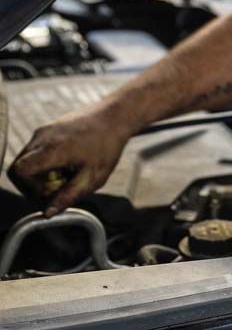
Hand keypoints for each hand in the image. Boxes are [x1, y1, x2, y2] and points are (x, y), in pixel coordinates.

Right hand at [8, 103, 130, 215]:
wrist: (114, 117)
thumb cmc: (107, 146)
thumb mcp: (92, 178)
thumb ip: (68, 196)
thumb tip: (48, 213)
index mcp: (51, 150)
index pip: (19, 172)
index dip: (29, 188)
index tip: (50, 191)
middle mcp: (42, 137)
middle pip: (18, 167)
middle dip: (33, 183)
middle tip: (58, 185)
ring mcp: (43, 131)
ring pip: (26, 159)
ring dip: (39, 173)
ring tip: (64, 173)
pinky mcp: (47, 129)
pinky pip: (35, 151)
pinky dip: (44, 162)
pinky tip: (65, 162)